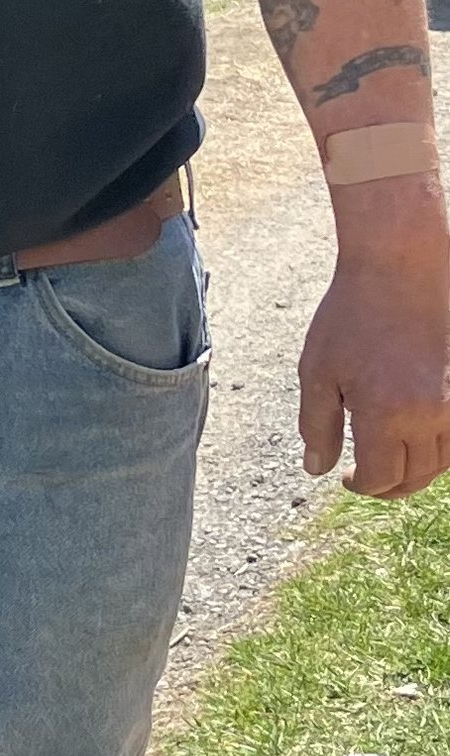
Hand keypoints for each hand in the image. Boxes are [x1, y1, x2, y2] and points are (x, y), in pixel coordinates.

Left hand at [299, 235, 449, 496]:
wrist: (400, 269)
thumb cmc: (350, 317)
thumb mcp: (318, 372)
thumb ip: (317, 427)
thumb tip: (318, 471)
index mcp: (385, 413)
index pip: (379, 477)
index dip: (361, 485)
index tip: (346, 478)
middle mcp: (427, 414)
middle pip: (413, 477)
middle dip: (388, 486)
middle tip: (366, 479)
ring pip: (442, 462)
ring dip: (416, 471)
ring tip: (391, 462)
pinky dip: (440, 450)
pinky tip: (417, 442)